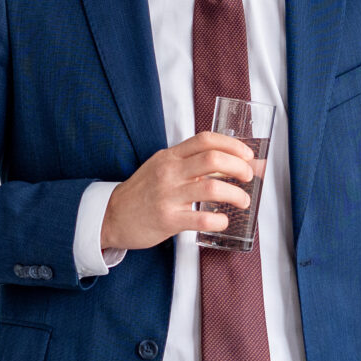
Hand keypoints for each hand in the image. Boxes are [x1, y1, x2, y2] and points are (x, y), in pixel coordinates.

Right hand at [102, 131, 256, 251]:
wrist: (111, 216)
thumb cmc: (144, 192)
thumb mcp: (164, 169)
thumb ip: (193, 165)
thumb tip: (231, 165)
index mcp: (170, 157)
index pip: (206, 140)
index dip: (232, 145)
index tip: (247, 155)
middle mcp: (169, 172)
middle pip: (213, 159)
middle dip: (239, 167)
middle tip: (248, 177)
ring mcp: (168, 196)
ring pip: (212, 188)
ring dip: (236, 195)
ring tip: (243, 201)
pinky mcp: (168, 219)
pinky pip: (201, 219)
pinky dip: (219, 220)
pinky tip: (223, 221)